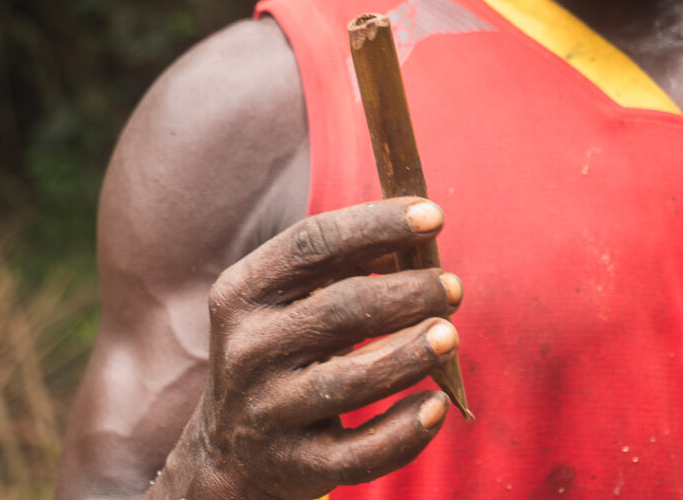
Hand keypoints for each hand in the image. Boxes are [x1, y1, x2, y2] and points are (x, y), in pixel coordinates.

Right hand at [154, 197, 463, 498]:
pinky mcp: (295, 466)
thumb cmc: (280, 353)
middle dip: (408, 292)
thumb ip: (340, 269)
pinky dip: (405, 430)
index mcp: (242, 293)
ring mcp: (268, 412)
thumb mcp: (286, 303)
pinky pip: (360, 453)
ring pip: (350, 381)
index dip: (377, 224)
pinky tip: (437, 405)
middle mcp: (247, 350)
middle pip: (340, 309)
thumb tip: (414, 243)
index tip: (434, 216)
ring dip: (411, 354)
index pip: (310, 244)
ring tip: (450, 334)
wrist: (231, 451)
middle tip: (452, 287)